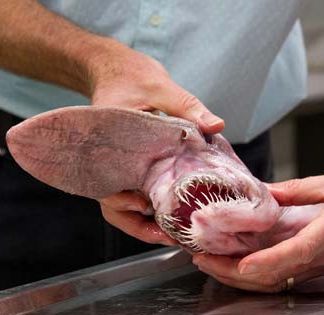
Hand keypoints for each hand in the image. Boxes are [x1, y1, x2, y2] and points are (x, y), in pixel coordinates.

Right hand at [88, 39, 223, 244]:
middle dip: (138, 225)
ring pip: (121, 208)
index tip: (144, 207)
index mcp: (106, 144)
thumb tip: (217, 125)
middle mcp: (106, 163)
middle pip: (112, 205)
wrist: (115, 69)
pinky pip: (132, 197)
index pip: (106, 183)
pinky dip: (149, 211)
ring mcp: (116, 169)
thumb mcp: (162, 88)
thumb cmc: (132, 77)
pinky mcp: (127, 170)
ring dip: (144, 224)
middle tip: (169, 236)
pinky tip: (173, 218)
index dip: (122, 201)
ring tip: (173, 236)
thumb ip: (188, 107)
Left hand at [193, 173, 323, 291]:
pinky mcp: (314, 270)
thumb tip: (261, 193)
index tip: (240, 265)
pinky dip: (250, 275)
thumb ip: (298, 191)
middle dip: (233, 273)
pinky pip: (278, 278)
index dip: (267, 263)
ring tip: (206, 262)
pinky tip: (230, 264)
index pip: (296, 254)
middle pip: (274, 276)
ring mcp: (317, 268)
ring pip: (272, 282)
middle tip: (199, 259)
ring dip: (236, 277)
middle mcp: (322, 257)